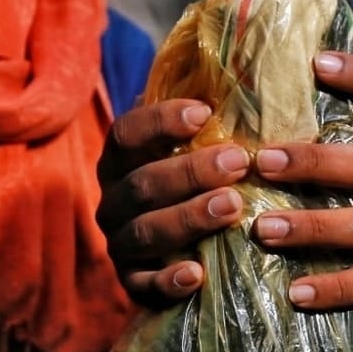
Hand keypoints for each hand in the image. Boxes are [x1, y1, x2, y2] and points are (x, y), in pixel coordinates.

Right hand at [97, 102, 250, 304]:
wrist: (180, 257)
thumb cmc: (196, 188)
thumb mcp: (196, 151)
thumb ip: (205, 121)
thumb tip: (239, 65)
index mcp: (121, 162)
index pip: (126, 134)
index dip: (160, 122)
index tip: (204, 113)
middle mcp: (113, 202)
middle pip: (141, 184)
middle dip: (190, 172)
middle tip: (238, 161)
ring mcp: (120, 245)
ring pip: (145, 231)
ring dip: (188, 217)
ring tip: (233, 206)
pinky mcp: (133, 285)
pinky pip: (144, 286)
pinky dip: (168, 281)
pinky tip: (197, 274)